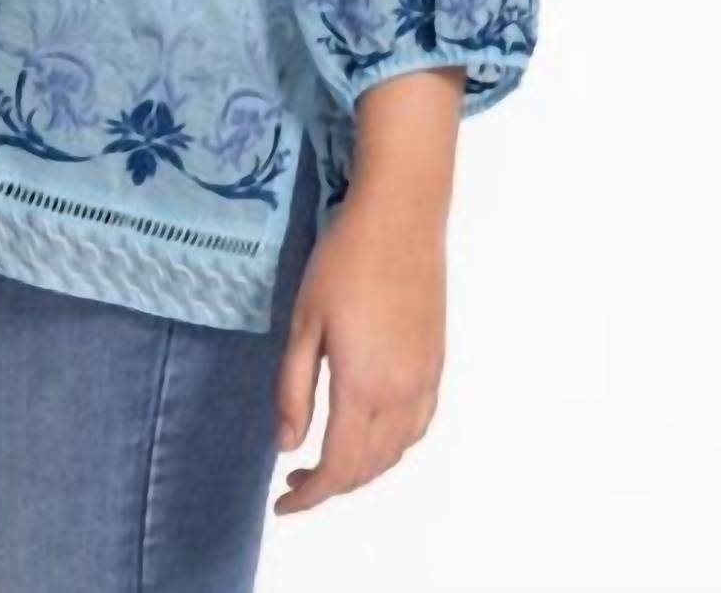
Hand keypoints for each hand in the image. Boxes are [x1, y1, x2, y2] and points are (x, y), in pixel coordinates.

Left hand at [272, 189, 445, 511]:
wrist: (401, 217)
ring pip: (398, 451)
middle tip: (295, 478)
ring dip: (363, 468)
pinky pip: (418, 426)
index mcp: (364, 387)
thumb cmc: (343, 261)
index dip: (310, 495)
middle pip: (370, 467)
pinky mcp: (437, 362)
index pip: (338, 467)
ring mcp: (426, 379)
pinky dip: (393, 446)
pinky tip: (370, 431)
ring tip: (327, 460)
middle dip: (332, 485)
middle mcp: (403, 394)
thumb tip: (287, 445)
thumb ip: (293, 388)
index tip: (282, 504)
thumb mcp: (303, 321)